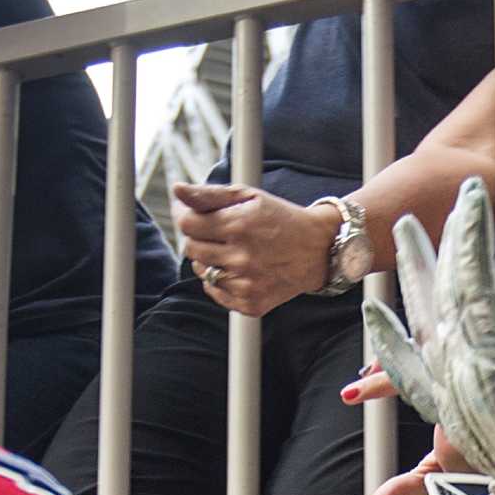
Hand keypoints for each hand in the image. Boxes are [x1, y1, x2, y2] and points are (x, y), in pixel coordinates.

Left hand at [173, 181, 338, 315]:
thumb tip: (177, 190)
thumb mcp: (248, 196)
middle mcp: (241, 258)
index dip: (185, 217)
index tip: (193, 215)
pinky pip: (215, 293)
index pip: (188, 225)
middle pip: (191, 249)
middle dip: (199, 238)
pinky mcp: (250, 304)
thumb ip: (209, 194)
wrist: (318, 249)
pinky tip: (238, 269)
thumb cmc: (280, 218)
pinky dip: (220, 281)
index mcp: (239, 226)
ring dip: (209, 260)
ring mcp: (246, 284)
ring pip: (202, 272)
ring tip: (231, 250)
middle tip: (217, 232)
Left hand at [361, 177, 494, 494]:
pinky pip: (414, 393)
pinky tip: (374, 371)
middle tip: (406, 220)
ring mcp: (454, 409)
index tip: (472, 190)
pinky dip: (393, 371)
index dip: (472, 233)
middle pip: (430, 309)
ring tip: (370, 302)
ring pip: (411, 351)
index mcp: (491, 367)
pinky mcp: (457, 428)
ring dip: (394, 317)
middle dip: (422, 259)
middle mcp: (460, 386)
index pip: (472, 283)